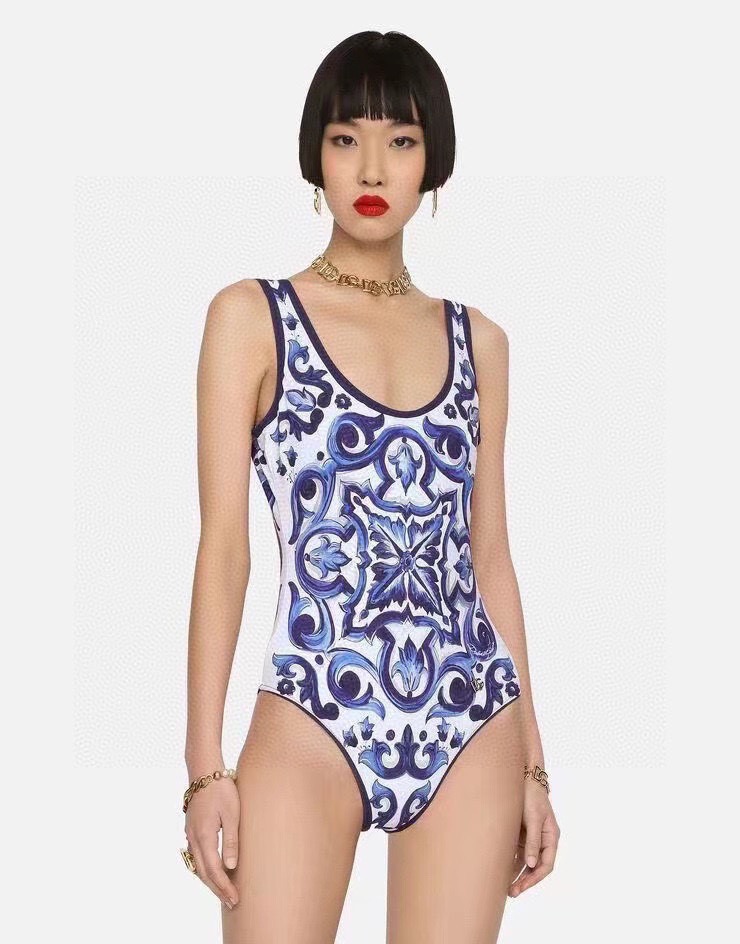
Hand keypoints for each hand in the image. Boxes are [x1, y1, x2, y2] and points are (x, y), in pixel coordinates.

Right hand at [183, 776, 240, 908]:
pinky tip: (212, 870)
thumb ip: (231, 840)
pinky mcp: (192, 829)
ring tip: (223, 890)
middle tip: (231, 902)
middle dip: (217, 889)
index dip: (223, 887)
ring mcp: (190, 833)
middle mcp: (193, 838)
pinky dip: (204, 868)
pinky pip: (196, 855)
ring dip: (210, 880)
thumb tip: (231, 866)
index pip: (213, 871)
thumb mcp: (232, 814)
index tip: (234, 899)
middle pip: (203, 872)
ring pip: (197, 865)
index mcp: (204, 836)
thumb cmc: (221, 789)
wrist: (203, 770)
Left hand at [508, 780, 558, 896]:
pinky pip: (517, 852)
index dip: (535, 878)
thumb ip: (533, 841)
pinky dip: (511, 862)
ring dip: (517, 874)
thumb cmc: (531, 795)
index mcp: (551, 836)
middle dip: (525, 880)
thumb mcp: (533, 818)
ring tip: (505, 887)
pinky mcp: (521, 833)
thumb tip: (533, 865)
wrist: (522, 776)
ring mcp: (531, 837)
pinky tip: (501, 871)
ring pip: (525, 862)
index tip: (523, 886)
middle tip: (512, 892)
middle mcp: (543, 839)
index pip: (547, 864)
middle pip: (536, 866)